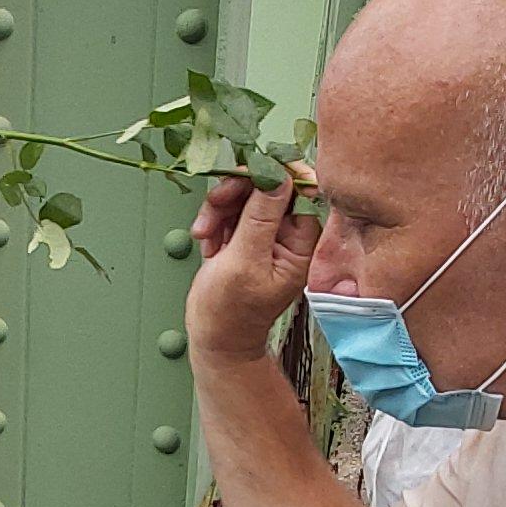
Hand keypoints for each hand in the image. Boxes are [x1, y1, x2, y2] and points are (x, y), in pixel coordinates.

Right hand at [185, 168, 320, 362]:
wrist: (214, 337)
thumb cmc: (231, 311)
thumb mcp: (245, 261)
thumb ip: (261, 217)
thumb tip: (278, 177)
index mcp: (301, 244)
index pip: (299, 192)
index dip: (275, 175)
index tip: (250, 169)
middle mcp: (287, 237)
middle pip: (268, 188)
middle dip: (237, 193)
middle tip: (215, 203)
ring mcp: (265, 236)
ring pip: (245, 196)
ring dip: (219, 209)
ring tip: (205, 233)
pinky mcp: (244, 237)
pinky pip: (231, 211)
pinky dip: (215, 221)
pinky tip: (208, 243)